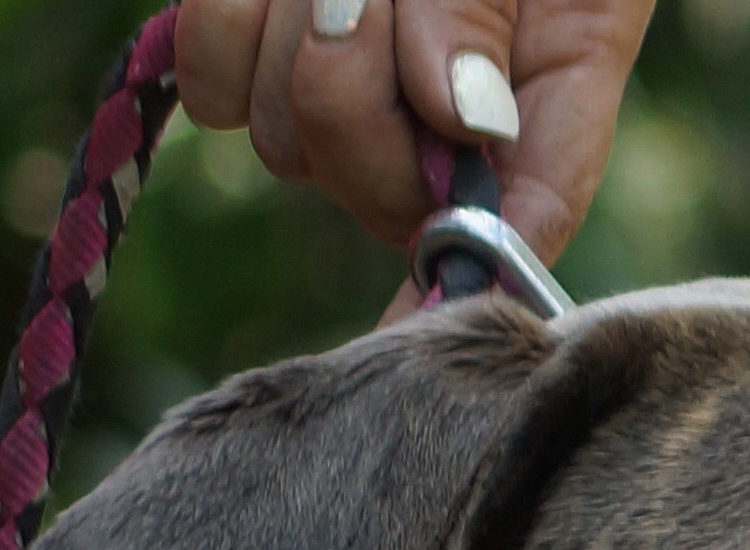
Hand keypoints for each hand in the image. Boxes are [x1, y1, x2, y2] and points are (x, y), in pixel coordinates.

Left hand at [175, 0, 656, 278]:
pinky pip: (214, 82)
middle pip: (361, 178)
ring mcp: (339, 93)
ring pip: (280, 136)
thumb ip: (488, 6)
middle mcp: (434, 130)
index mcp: (535, 113)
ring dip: (291, 24)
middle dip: (356, 75)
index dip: (454, 290)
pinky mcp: (254, 47)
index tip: (419, 319)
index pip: (504, 240)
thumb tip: (462, 114)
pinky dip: (228, 15)